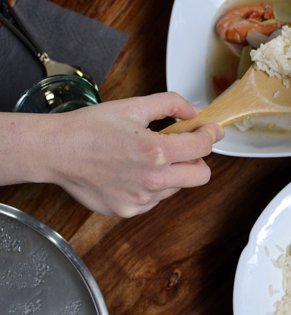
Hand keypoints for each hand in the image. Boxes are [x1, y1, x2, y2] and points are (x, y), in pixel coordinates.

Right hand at [1, 93, 223, 216]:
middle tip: (183, 146)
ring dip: (173, 172)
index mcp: (155, 152)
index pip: (202, 148)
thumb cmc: (90, 128)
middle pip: (201, 176)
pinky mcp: (128, 210)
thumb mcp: (134, 106)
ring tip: (147, 157)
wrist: (56, 151)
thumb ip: (171, 104)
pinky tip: (132, 171)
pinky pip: (155, 199)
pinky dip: (153, 185)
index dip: (210, 135)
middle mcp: (151, 180)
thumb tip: (195, 112)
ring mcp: (140, 199)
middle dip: (197, 159)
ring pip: (177, 187)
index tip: (210, 131)